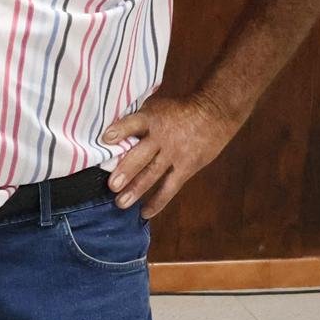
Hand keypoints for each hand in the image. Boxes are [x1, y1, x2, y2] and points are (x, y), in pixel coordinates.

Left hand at [101, 93, 240, 218]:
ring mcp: (174, 154)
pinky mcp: (186, 167)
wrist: (214, 113)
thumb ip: (138, 120)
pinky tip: (145, 213)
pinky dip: (158, 201)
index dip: (120, 130)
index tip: (106, 138)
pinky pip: (170, 187)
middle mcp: (162, 137)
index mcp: (152, 118)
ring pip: (153, 174)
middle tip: (112, 186)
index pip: (134, 123)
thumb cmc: (179, 110)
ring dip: (136, 189)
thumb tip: (111, 134)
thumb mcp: (157, 106)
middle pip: (142, 155)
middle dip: (126, 171)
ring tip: (121, 203)